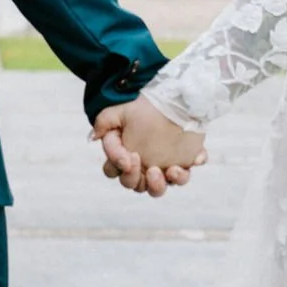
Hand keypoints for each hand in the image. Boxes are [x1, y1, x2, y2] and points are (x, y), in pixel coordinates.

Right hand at [92, 97, 206, 195]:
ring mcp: (161, 169)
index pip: (113, 170)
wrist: (171, 97)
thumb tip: (94, 137)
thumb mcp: (121, 109)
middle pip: (134, 185)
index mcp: (124, 157)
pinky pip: (183, 177)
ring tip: (167, 171)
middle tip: (145, 165)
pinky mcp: (181, 165)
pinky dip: (184, 173)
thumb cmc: (143, 105)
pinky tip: (193, 159)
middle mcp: (141, 167)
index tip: (129, 156)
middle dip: (136, 179)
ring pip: (157, 189)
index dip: (118, 166)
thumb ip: (105, 121)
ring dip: (159, 185)